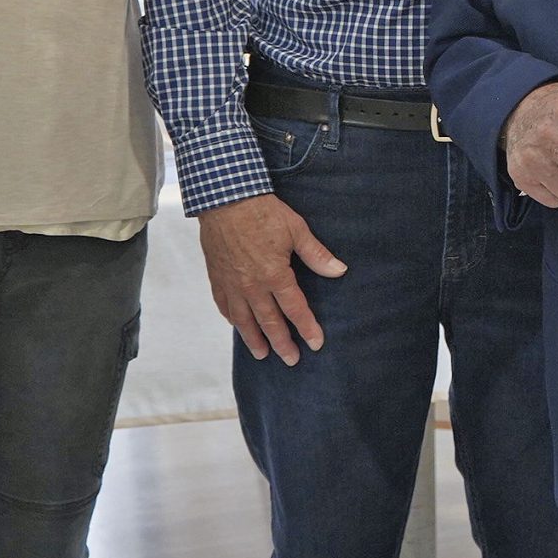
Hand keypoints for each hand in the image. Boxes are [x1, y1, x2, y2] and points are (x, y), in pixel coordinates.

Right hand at [198, 193, 342, 363]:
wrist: (225, 198)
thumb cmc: (263, 211)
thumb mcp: (296, 230)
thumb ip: (317, 255)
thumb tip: (340, 271)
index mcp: (275, 275)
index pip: (295, 309)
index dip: (307, 328)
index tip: (315, 343)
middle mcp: (252, 285)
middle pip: (270, 322)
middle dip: (282, 343)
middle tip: (291, 360)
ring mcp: (232, 283)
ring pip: (244, 320)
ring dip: (254, 339)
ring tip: (262, 354)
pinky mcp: (217, 276)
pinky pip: (224, 304)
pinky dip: (232, 318)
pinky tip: (238, 325)